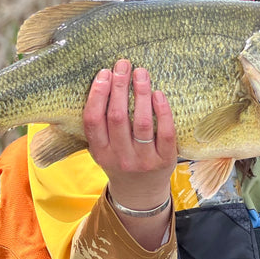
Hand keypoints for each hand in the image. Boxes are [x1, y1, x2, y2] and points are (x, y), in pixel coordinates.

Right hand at [83, 60, 176, 242]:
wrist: (140, 193)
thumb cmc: (120, 160)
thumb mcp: (103, 148)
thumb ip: (100, 124)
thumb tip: (104, 80)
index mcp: (100, 152)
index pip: (94, 120)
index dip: (98, 94)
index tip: (104, 73)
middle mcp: (120, 157)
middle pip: (118, 117)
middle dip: (120, 86)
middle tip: (123, 64)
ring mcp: (144, 160)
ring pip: (142, 122)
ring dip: (141, 93)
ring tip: (141, 72)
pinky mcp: (165, 160)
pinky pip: (165, 132)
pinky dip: (162, 111)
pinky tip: (158, 93)